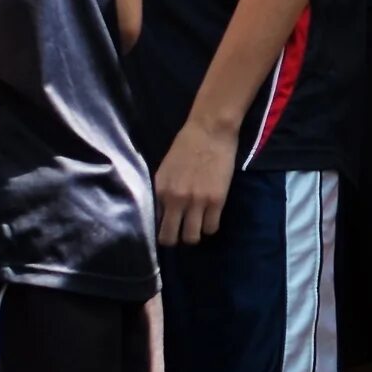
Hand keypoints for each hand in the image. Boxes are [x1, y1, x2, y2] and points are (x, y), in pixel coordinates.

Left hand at [153, 116, 237, 246]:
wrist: (210, 131)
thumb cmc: (186, 146)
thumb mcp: (165, 170)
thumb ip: (163, 192)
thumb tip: (163, 213)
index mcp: (160, 191)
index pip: (155, 224)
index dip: (162, 229)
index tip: (168, 228)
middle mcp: (175, 200)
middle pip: (170, 238)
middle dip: (175, 240)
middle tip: (181, 233)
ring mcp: (197, 202)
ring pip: (192, 237)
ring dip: (194, 234)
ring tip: (198, 226)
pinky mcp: (217, 200)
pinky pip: (212, 227)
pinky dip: (210, 227)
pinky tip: (210, 218)